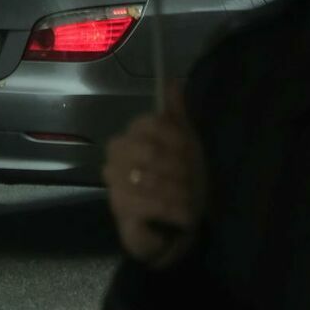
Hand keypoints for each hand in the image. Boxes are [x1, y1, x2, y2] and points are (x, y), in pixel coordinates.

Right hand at [103, 84, 206, 268]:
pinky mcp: (121, 213)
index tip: (191, 150)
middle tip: (194, 179)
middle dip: (178, 168)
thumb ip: (177, 115)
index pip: (147, 123)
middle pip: (149, 152)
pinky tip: (185, 215)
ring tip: (193, 199)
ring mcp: (115, 186)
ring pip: (150, 180)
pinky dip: (172, 210)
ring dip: (179, 191)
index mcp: (130, 137)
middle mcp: (116, 158)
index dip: (173, 136)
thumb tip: (174, 81)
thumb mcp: (186, 145)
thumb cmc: (180, 181)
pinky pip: (147, 205)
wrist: (175, 228)